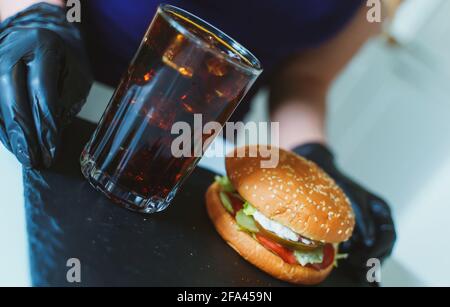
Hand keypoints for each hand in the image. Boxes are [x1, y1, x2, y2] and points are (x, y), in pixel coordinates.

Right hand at [0, 3, 91, 167]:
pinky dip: (1, 128)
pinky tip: (13, 145)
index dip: (46, 124)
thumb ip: (66, 101)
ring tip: (25, 158)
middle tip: (35, 161)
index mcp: (42, 46)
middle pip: (13, 98)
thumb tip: (51, 134)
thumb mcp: (77, 75)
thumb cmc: (65, 58)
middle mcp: (11, 51)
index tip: (52, 149)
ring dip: (11, 136)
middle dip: (25, 135)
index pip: (42, 90)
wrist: (41, 32)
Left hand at [293, 143, 396, 281]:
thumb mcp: (352, 199)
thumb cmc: (338, 184)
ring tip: (352, 267)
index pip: (388, 236)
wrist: (322, 177)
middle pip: (383, 248)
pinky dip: (355, 257)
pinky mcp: (353, 235)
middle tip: (356, 265)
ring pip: (371, 251)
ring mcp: (365, 230)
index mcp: (381, 212)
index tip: (365, 257)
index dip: (379, 249)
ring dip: (364, 261)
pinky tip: (347, 263)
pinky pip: (358, 249)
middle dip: (372, 259)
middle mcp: (377, 222)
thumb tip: (369, 241)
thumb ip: (362, 219)